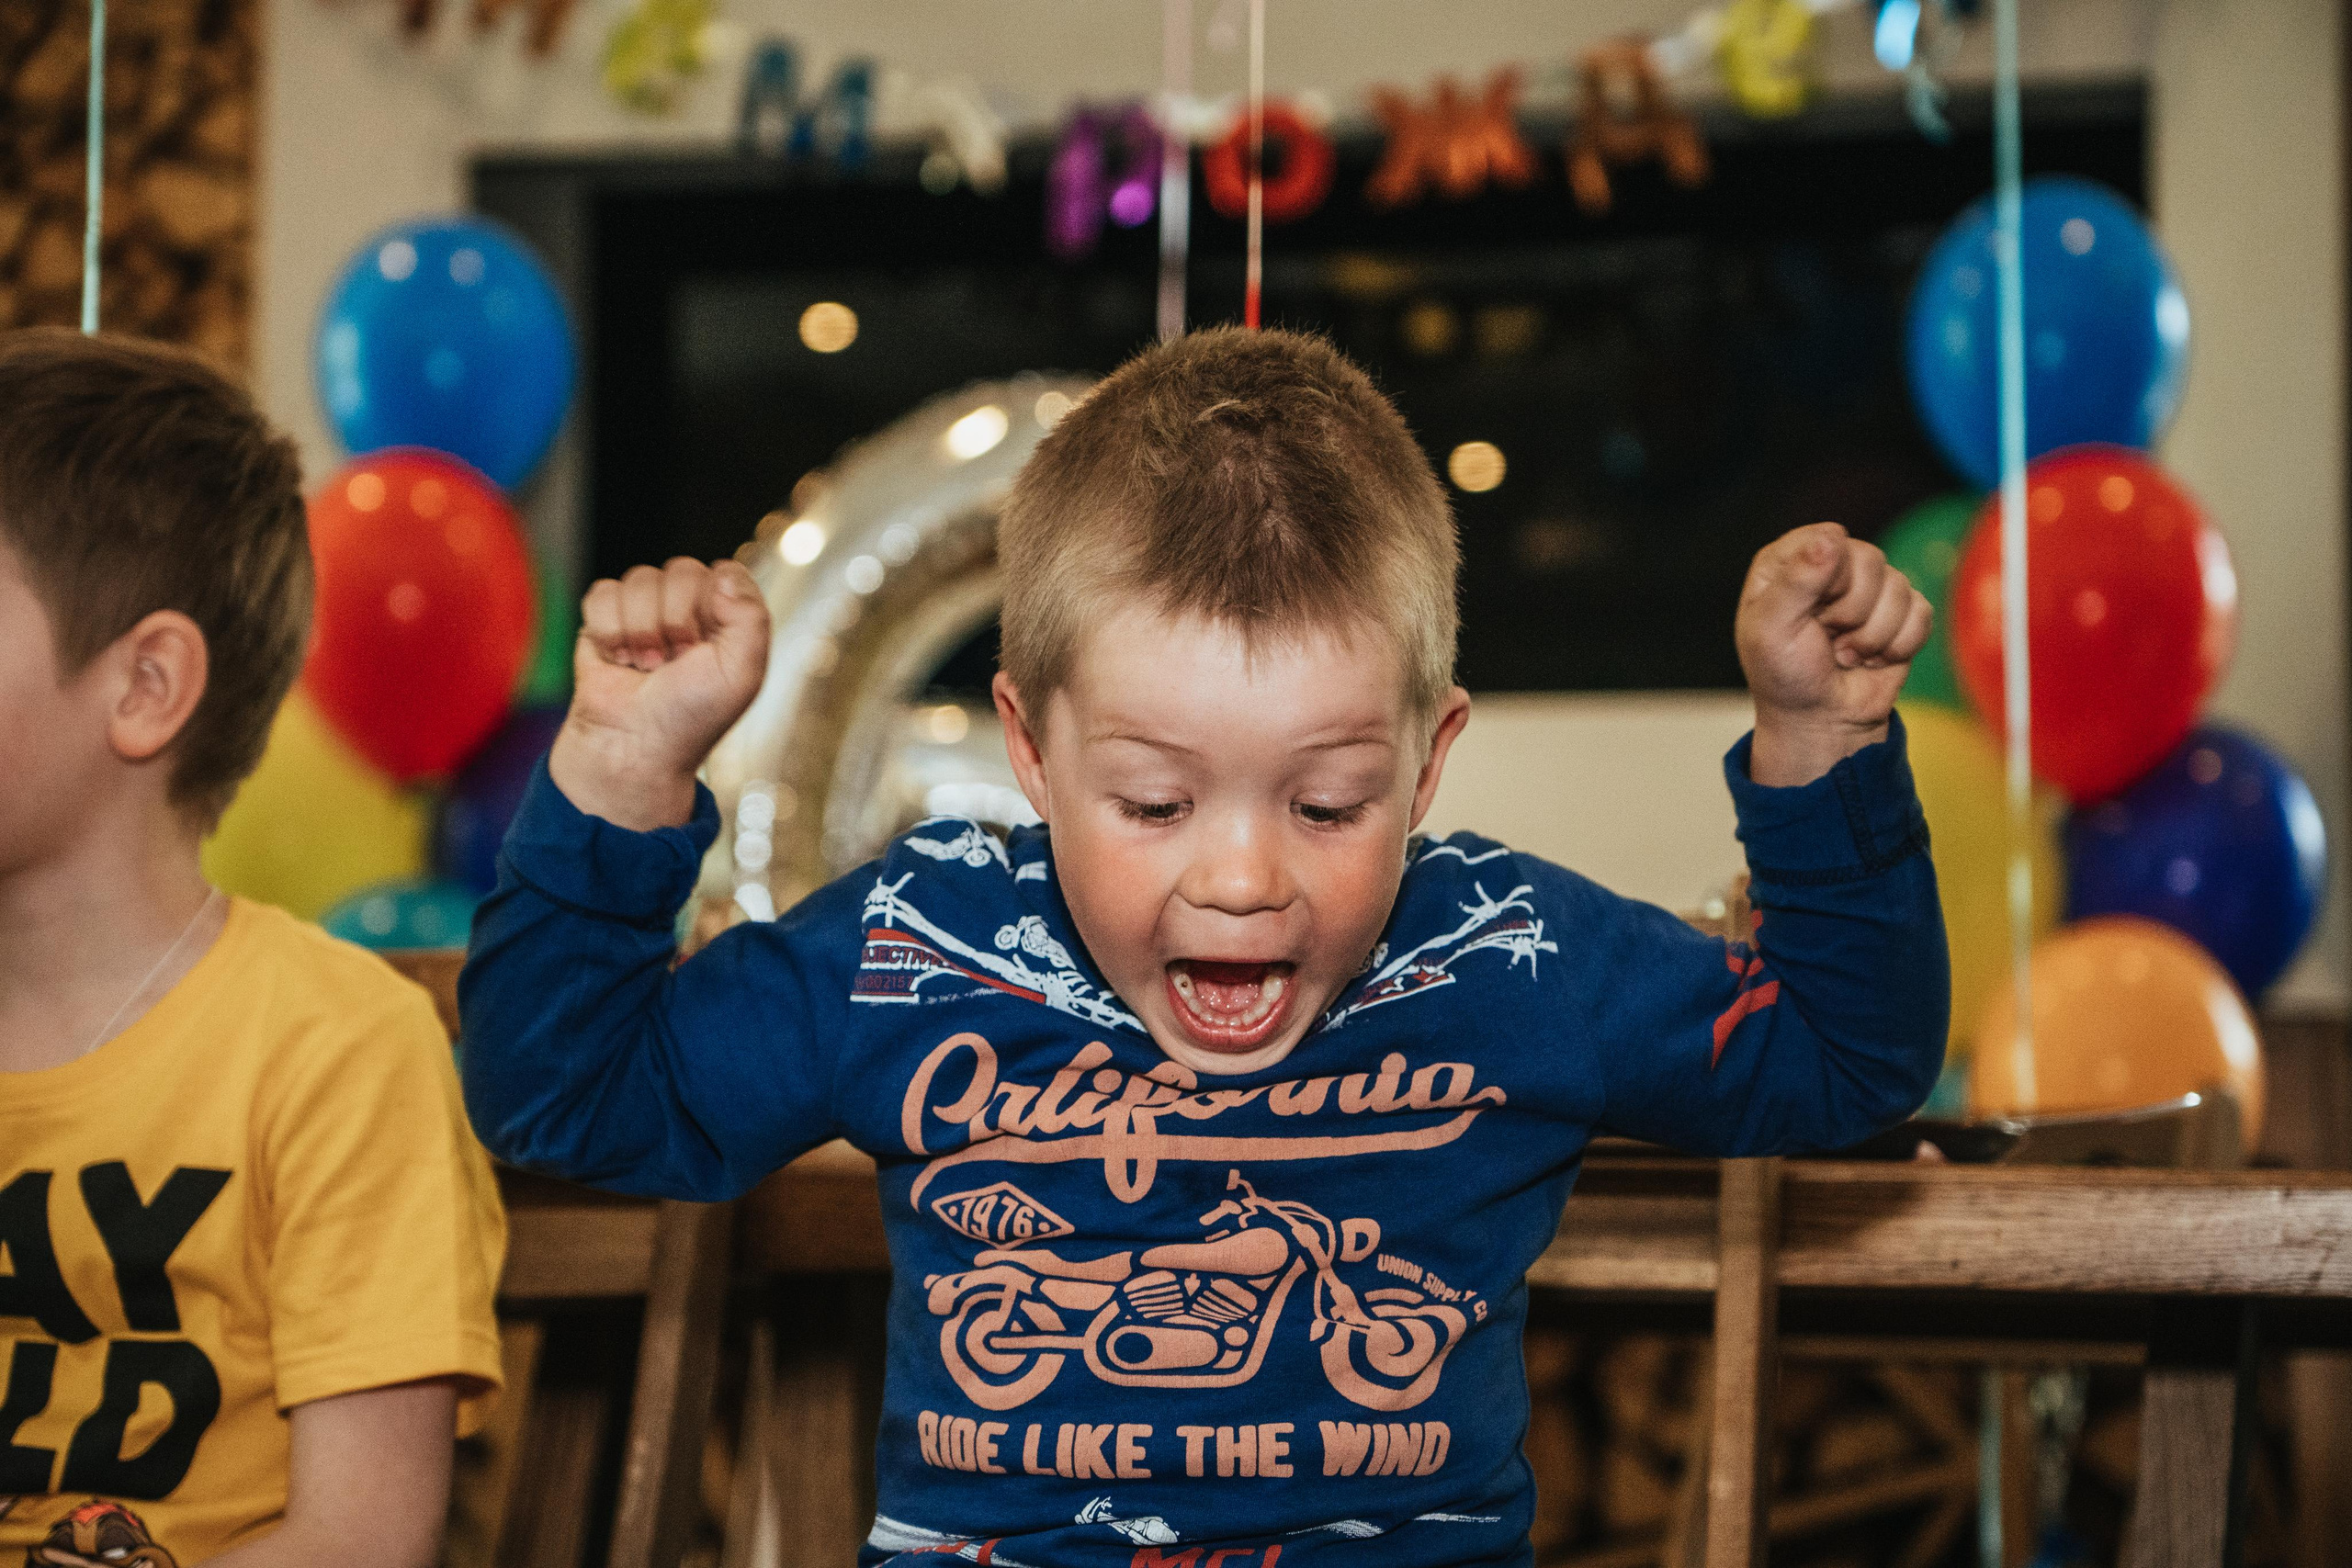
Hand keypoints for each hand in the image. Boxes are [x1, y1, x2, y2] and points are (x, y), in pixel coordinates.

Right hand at [549, 557, 769, 829]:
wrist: (631, 746)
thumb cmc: (691, 716)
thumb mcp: (741, 673)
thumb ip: (751, 617)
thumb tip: (723, 570)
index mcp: (729, 619)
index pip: (725, 573)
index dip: (713, 606)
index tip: (706, 648)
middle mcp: (690, 609)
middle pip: (681, 570)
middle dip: (675, 620)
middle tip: (675, 663)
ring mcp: (647, 611)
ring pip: (640, 578)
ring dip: (640, 630)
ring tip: (646, 667)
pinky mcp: (605, 619)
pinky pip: (602, 592)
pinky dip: (608, 630)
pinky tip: (617, 659)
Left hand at [1736, 522, 1930, 787]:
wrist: (1821, 720)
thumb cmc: (1785, 676)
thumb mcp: (1772, 630)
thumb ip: (1797, 580)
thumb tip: (1831, 537)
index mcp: (1789, 562)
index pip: (1828, 538)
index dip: (1828, 576)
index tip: (1812, 611)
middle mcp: (1830, 567)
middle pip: (1870, 558)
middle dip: (1851, 612)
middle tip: (1827, 638)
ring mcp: (1868, 589)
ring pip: (1899, 587)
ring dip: (1873, 635)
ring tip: (1845, 654)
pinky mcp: (1900, 614)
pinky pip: (1921, 612)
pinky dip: (1898, 646)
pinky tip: (1872, 659)